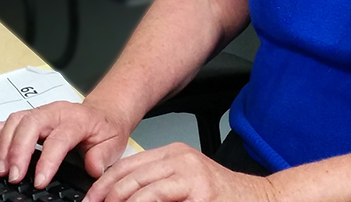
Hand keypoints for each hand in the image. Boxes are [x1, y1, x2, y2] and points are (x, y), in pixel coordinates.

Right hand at [0, 99, 132, 188]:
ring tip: (1, 170)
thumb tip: (92, 168)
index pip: (58, 138)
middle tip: (14, 176)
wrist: (103, 114)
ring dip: (4, 146)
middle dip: (18, 151)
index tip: (38, 181)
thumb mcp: (113, 143)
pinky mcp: (27, 118)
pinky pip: (4, 123)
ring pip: (15, 122)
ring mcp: (39, 113)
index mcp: (77, 119)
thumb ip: (102, 156)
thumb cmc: (105, 129)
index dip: (47, 160)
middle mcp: (55, 112)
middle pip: (31, 124)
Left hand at [85, 143, 274, 201]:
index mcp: (173, 154)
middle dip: (105, 196)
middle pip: (129, 175)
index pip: (127, 165)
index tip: (91, 200)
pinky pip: (158, 198)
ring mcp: (190, 172)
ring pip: (140, 187)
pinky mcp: (199, 189)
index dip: (103, 185)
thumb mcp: (185, 185)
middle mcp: (179, 158)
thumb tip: (123, 197)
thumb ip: (158, 187)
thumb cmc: (223, 198)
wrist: (260, 199)